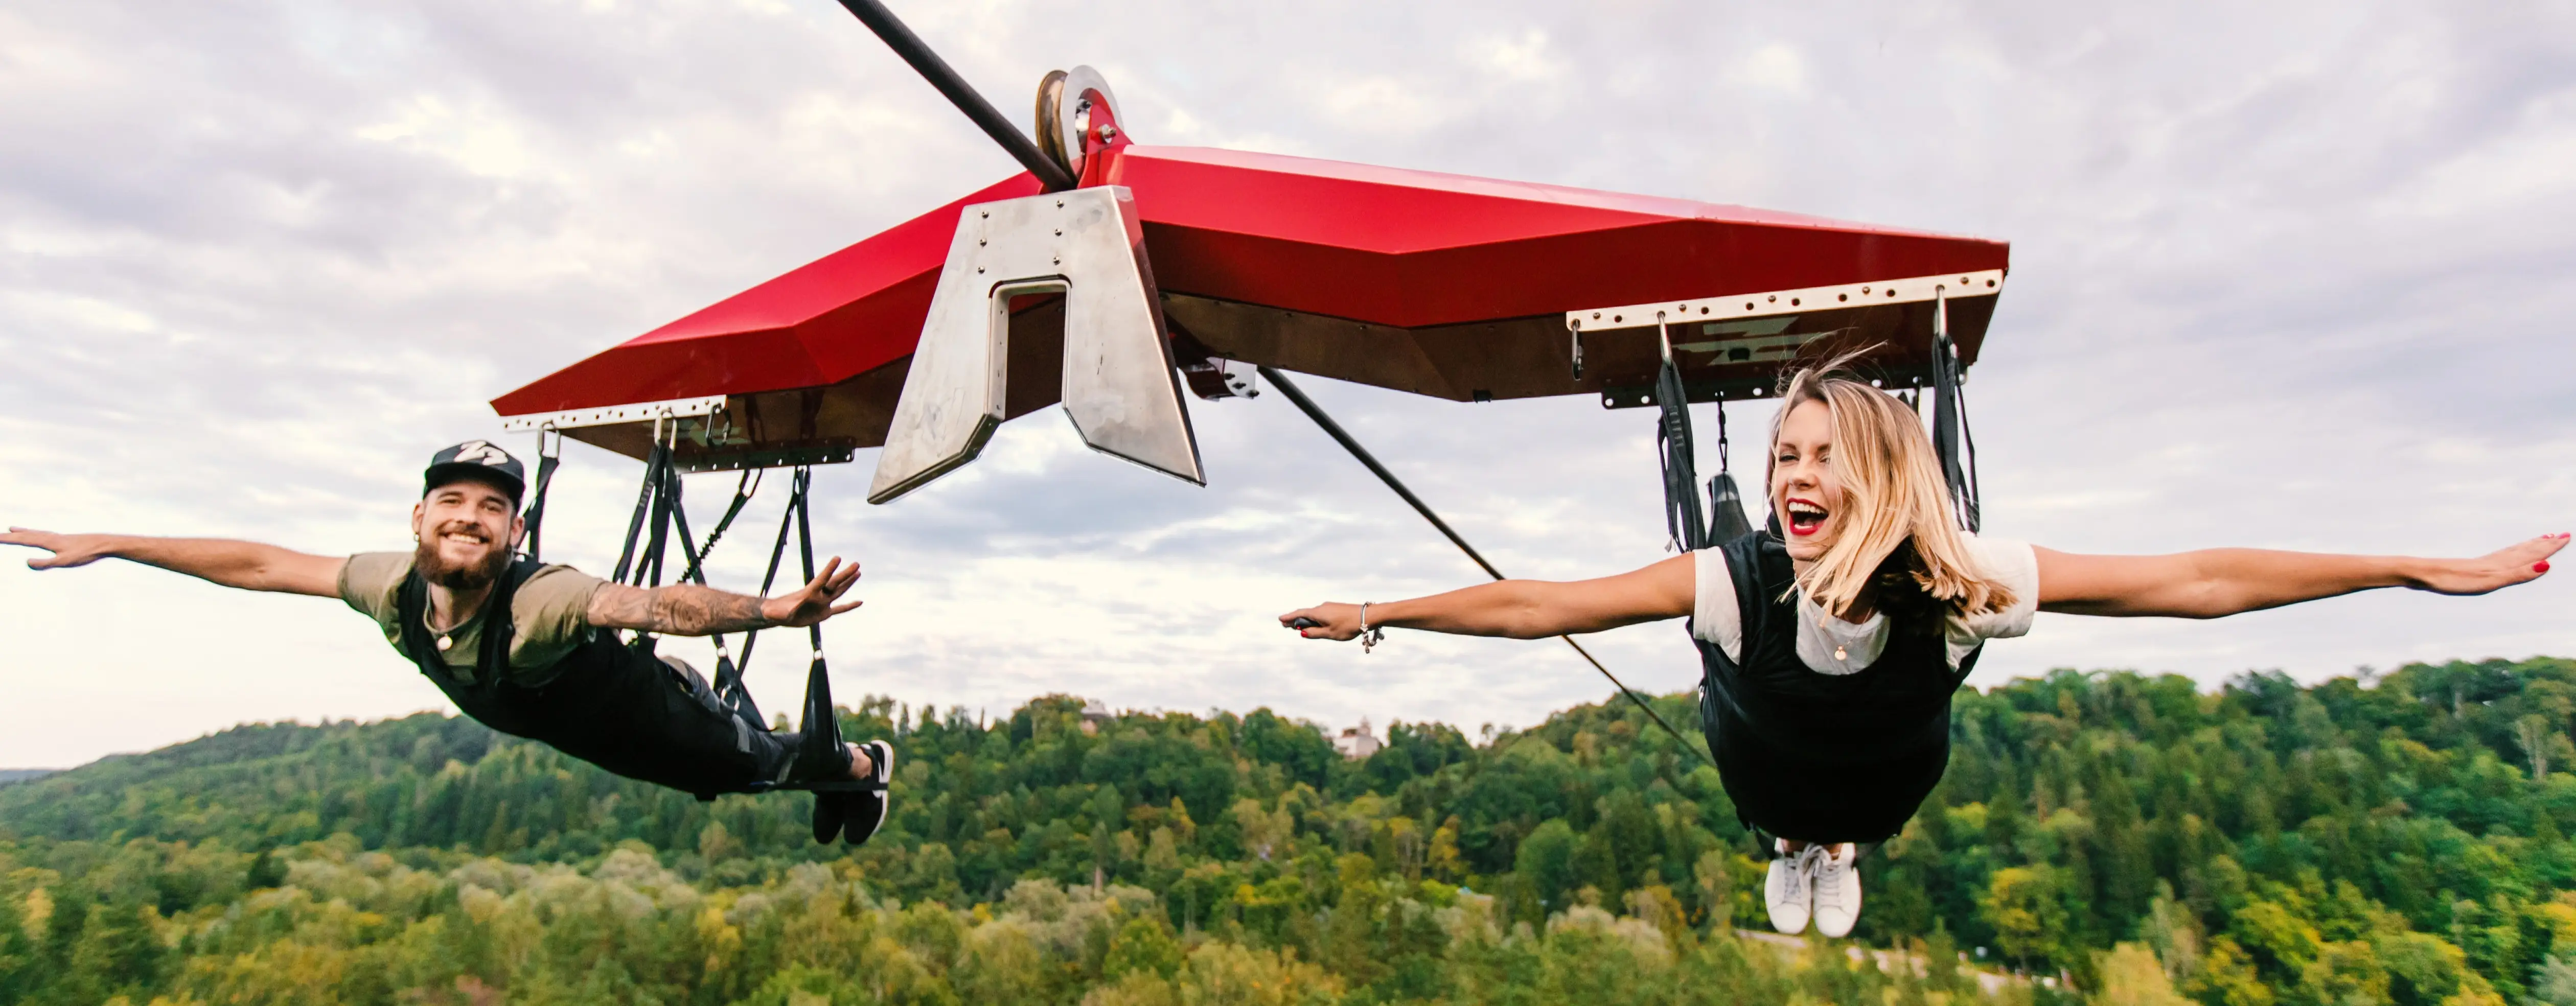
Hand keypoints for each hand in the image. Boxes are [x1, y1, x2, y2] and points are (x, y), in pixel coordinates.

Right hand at [2, 528, 116, 568]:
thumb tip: (26, 562)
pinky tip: (41, 536)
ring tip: (13, 529)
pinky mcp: (66, 539)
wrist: (105, 544)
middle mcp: (50, 536)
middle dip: (10, 536)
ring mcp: (58, 537)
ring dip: (22, 532)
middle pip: (26, 535)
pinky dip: (37, 533)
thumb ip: (45, 563)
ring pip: (35, 533)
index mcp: (47, 541)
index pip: (22, 540)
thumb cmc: (85, 554)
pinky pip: (45, 535)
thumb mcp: (64, 562)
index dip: (7, 539)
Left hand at [761, 556, 863, 627]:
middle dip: (845, 574)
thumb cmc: (777, 611)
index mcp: (809, 592)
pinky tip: (860, 602)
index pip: (822, 579)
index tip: (838, 558)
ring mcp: (822, 603)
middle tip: (857, 563)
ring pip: (839, 591)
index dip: (829, 569)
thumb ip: (787, 611)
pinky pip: (840, 609)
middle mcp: (818, 596)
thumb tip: (790, 611)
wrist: (778, 615)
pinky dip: (849, 606)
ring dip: (849, 583)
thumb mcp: (781, 612)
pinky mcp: (824, 613)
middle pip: (835, 583)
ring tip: (858, 573)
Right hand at [1278, 603, 1365, 640]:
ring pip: (1313, 614)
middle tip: (1285, 624)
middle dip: (1295, 620)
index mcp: (1318, 613)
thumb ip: (1314, 633)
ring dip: (1305, 620)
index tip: (1280, 619)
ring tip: (1298, 627)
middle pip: (1305, 613)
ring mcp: (1329, 607)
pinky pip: (1320, 613)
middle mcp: (1321, 607)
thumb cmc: (1348, 626)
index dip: (1289, 617)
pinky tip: (1314, 624)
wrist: (1367, 616)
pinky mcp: (1335, 608)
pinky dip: (1314, 618)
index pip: (1299, 614)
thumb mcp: (1329, 634)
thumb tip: (1302, 632)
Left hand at [2414, 533, 2566, 595]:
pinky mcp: (2471, 568)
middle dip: (2544, 545)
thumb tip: (2546, 565)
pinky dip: (2510, 553)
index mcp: (2500, 565)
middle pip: (2524, 551)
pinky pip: (2498, 558)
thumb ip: (2517, 574)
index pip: (2531, 554)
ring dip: (2529, 547)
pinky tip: (2506, 556)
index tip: (2566, 536)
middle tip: (2563, 535)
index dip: (2549, 548)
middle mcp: (2494, 562)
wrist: (2421, 574)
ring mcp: (2483, 564)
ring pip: (2512, 553)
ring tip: (2542, 539)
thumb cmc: (2453, 581)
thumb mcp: (2488, 582)